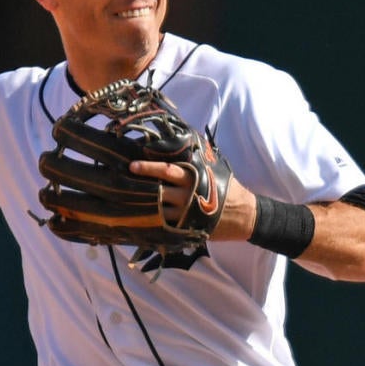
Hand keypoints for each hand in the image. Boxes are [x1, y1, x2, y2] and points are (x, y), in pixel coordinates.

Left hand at [129, 161, 256, 241]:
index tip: (132, 164)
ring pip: (157, 210)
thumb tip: (181, 137)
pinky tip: (135, 221)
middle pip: (158, 191)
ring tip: (120, 202)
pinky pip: (164, 226)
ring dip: (140, 206)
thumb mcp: (215, 167)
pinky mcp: (186, 228)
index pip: (167, 170)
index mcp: (194, 177)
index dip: (149, 167)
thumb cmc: (227, 187)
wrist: (244, 215)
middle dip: (138, 187)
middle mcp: (188, 195)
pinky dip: (149, 223)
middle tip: (120, 182)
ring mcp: (185, 214)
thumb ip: (198, 156)